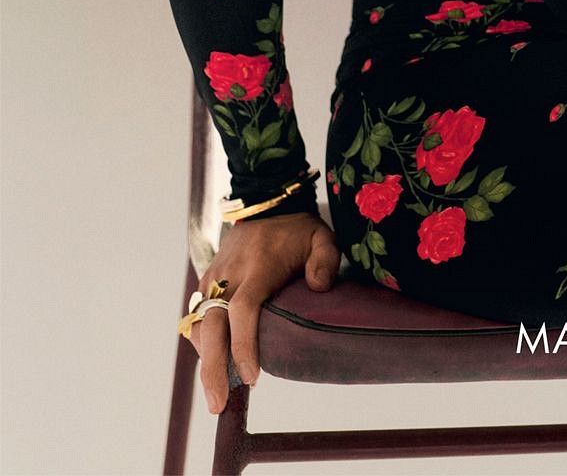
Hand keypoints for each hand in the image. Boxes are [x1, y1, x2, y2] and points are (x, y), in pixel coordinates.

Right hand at [185, 212, 339, 413]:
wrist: (264, 203)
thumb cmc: (297, 228)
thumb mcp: (322, 237)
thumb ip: (325, 261)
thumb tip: (319, 287)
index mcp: (258, 267)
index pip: (243, 310)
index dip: (244, 345)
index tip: (252, 376)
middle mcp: (230, 275)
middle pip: (213, 326)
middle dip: (213, 368)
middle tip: (218, 405)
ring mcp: (214, 278)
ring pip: (201, 326)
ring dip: (205, 360)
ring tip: (217, 394)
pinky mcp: (207, 281)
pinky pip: (198, 317)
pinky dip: (203, 343)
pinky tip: (213, 365)